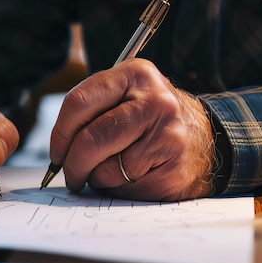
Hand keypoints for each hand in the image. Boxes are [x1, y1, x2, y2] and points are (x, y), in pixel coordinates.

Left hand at [49, 59, 213, 200]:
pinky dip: (118, 188)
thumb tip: (58, 150)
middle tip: (71, 175)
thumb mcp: (127, 96)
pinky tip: (133, 176)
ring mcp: (168, 135)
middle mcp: (154, 101)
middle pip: (90, 140)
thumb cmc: (151, 120)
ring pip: (105, 168)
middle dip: (72, 164)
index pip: (79, 102)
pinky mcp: (174, 168)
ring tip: (111, 170)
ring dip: (97, 177)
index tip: (57, 152)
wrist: (204, 140)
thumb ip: (92, 110)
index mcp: (136, 75)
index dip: (60, 134)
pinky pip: (125, 187)